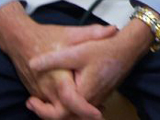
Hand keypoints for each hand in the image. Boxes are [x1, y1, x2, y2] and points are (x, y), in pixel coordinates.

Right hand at [0, 2, 117, 118]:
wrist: (20, 39)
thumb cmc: (46, 37)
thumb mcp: (71, 33)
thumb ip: (92, 33)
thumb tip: (114, 30)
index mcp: (58, 77)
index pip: (71, 101)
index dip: (85, 110)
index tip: (99, 113)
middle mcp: (48, 89)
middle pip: (62, 114)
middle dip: (79, 117)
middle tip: (97, 115)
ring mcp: (40, 94)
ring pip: (55, 113)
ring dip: (72, 115)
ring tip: (91, 112)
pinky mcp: (36, 94)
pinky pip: (49, 108)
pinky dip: (62, 110)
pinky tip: (76, 106)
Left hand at [26, 17, 154, 116]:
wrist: (128, 47)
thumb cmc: (104, 49)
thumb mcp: (77, 50)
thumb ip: (54, 59)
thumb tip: (32, 64)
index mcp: (84, 94)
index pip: (60, 114)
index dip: (43, 111)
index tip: (30, 101)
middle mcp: (91, 101)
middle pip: (66, 118)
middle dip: (47, 112)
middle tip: (31, 102)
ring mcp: (97, 100)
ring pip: (74, 114)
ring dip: (58, 110)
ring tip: (41, 101)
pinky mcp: (100, 95)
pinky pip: (81, 109)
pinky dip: (69, 107)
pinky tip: (60, 97)